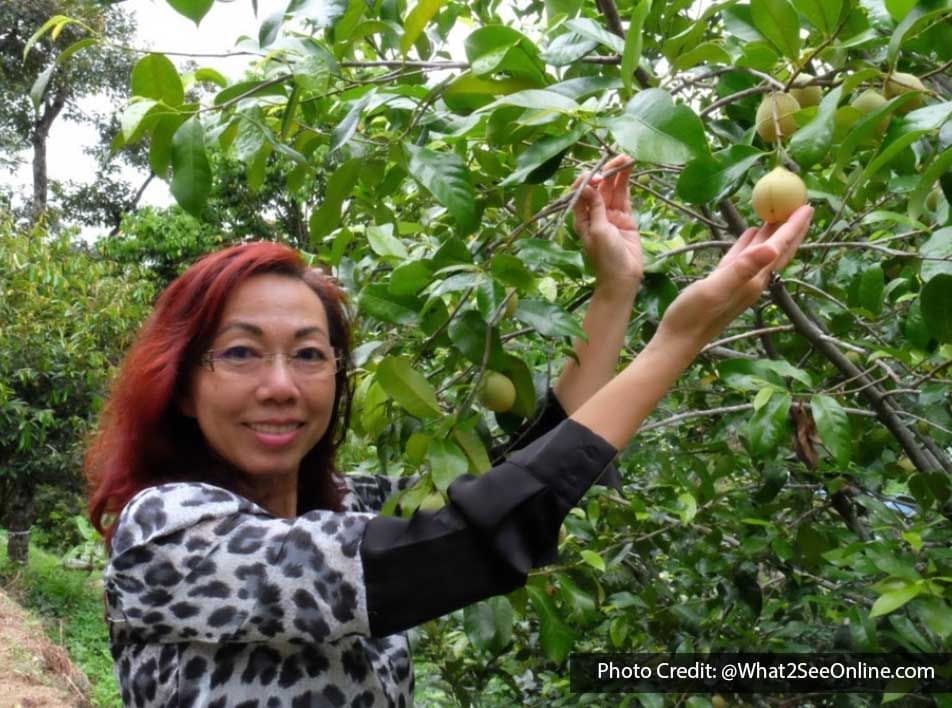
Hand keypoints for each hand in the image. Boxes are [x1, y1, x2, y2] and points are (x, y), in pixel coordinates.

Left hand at [571, 154, 642, 295]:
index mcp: (581, 218)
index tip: (597, 177)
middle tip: (616, 158)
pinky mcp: (625, 217)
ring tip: (626, 157)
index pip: (581, 192)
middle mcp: (595, 214)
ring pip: (613, 189)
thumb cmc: (606, 257)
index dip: (588, 181)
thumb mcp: (598, 231)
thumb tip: (587, 185)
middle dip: (605, 172)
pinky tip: (629, 168)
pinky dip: (627, 183)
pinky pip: (625, 196)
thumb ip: (595, 207)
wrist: (623, 277)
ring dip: (618, 173)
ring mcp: (611, 214)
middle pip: (599, 187)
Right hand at [658, 205, 813, 346]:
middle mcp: (752, 280)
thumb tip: (771, 249)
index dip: (793, 226)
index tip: (806, 205)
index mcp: (753, 279)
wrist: (678, 340)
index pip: (779, 247)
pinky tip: (751, 232)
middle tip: (802, 205)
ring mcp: (739, 282)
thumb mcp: (715, 289)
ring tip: (780, 212)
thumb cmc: (693, 316)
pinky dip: (751, 242)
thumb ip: (742, 269)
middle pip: (779, 250)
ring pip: (763, 252)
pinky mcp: (725, 282)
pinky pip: (744, 256)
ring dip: (774, 233)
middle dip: (792, 228)